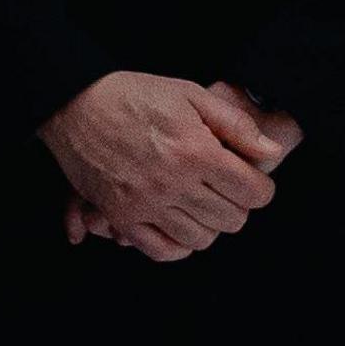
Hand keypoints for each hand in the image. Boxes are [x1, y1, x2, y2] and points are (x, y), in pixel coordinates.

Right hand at [37, 73, 296, 263]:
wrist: (74, 105)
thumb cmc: (132, 94)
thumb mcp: (191, 95)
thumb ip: (236, 125)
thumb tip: (270, 152)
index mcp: (196, 152)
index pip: (253, 193)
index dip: (261, 189)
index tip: (251, 181)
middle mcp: (174, 184)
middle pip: (231, 220)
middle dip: (237, 206)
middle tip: (226, 191)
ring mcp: (146, 205)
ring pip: (200, 239)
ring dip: (208, 225)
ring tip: (201, 205)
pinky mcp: (121, 217)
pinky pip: (161, 250)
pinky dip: (177, 246)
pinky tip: (179, 227)